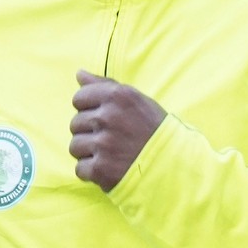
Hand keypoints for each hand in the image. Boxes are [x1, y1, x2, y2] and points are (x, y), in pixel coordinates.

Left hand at [71, 74, 163, 191]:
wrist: (172, 163)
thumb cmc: (153, 129)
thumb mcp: (134, 100)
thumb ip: (105, 85)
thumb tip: (79, 74)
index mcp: (116, 96)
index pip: (79, 98)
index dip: (88, 109)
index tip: (103, 119)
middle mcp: (108, 117)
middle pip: (75, 123)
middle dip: (89, 132)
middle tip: (111, 139)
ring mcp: (103, 144)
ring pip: (75, 147)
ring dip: (88, 152)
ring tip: (109, 154)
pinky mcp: (100, 169)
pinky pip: (80, 169)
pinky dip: (91, 172)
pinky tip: (109, 168)